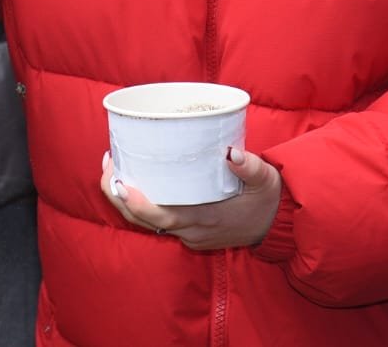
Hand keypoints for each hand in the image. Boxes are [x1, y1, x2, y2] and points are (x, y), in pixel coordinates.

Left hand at [99, 147, 281, 250]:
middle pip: (144, 220)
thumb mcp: (265, 179)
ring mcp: (191, 235)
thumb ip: (250, 166)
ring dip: (127, 200)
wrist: (278, 225)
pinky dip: (143, 205)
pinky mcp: (192, 233)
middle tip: (109, 163)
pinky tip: (137, 181)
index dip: (136, 203)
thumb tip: (232, 152)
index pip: (160, 217)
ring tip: (115, 168)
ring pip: (149, 222)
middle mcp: (192, 230)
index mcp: (205, 218)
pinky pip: (160, 222)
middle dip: (119, 196)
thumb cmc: (269, 198)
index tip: (120, 182)